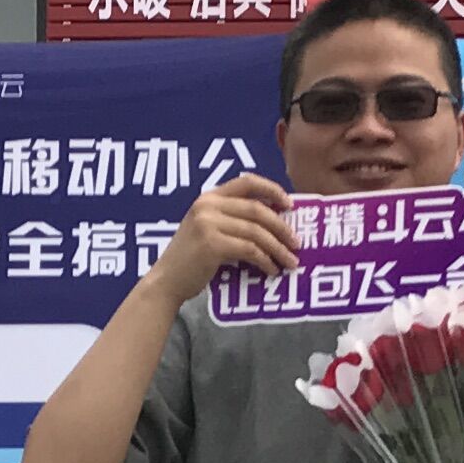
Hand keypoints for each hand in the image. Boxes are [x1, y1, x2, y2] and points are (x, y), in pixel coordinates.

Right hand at [147, 175, 298, 301]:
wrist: (167, 281)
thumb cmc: (192, 259)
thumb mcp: (208, 229)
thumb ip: (232, 219)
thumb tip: (275, 222)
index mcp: (208, 197)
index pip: (246, 182)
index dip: (271, 189)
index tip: (290, 204)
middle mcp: (208, 205)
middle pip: (257, 209)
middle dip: (281, 227)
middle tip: (296, 243)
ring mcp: (208, 223)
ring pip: (256, 232)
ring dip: (278, 248)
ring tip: (290, 262)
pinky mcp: (212, 244)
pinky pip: (249, 250)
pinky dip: (265, 261)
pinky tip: (271, 270)